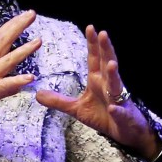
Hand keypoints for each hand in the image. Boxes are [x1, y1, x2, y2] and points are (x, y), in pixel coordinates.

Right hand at [0, 10, 40, 136]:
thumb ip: (1, 83)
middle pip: (1, 41)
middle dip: (17, 26)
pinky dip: (17, 80)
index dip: (12, 25)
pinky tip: (30, 77)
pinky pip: (4, 85)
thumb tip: (17, 84)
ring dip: (23, 50)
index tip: (25, 15)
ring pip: (7, 60)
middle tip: (32, 13)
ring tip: (38, 41)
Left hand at [35, 24, 157, 158]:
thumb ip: (59, 101)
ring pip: (116, 84)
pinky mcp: (123, 115)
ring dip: (113, 75)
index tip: (90, 28)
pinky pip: (119, 112)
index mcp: (98, 81)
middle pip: (107, 64)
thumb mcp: (77, 109)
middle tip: (103, 33)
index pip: (95, 59)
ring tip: (110, 64)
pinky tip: (113, 108)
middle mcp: (109, 86)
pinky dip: (117, 110)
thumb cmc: (103, 116)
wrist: (124, 133)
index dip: (92, 44)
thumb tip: (37, 94)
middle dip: (106, 49)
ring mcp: (118, 100)